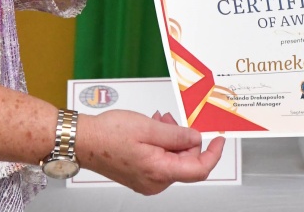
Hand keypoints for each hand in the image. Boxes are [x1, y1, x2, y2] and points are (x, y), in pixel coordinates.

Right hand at [77, 109, 224, 193]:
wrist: (84, 141)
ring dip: (171, 141)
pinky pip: (160, 162)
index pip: (199, 169)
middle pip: (185, 163)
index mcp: (159, 171)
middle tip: (172, 121)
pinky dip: (161, 146)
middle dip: (184, 140)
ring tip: (158, 123)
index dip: (213, 154)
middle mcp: (155, 182)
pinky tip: (151, 132)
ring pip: (173, 161)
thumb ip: (176, 135)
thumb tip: (196, 138)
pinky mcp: (140, 177)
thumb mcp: (149, 127)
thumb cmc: (109, 134)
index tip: (219, 141)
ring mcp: (147, 182)